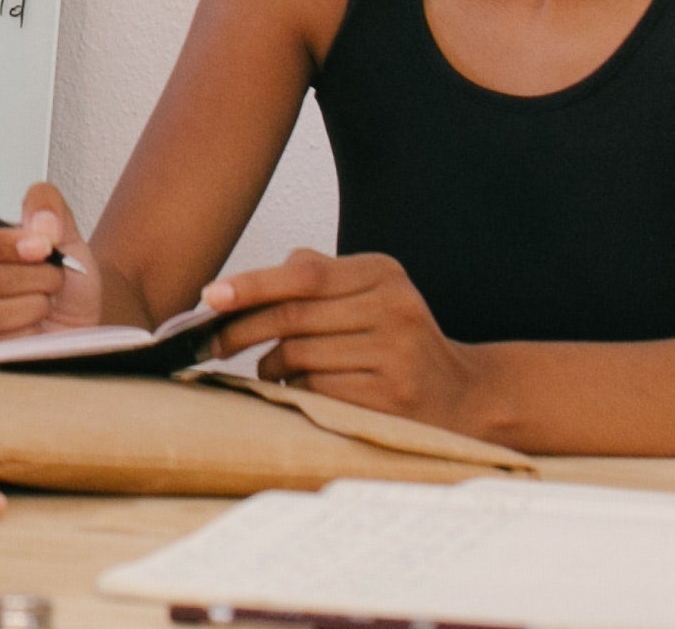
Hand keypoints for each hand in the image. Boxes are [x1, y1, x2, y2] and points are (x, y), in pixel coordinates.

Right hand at [0, 182, 101, 354]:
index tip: (41, 246)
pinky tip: (39, 327)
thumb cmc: (62, 279)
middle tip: (55, 277)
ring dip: (33, 305)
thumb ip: (46, 206)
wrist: (81, 321)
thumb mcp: (61, 232)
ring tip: (47, 301)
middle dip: (33, 277)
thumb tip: (39, 223)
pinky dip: (30, 332)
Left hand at [202, 247, 486, 430]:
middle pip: (294, 317)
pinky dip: (294, 390)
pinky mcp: (388, 400)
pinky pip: (316, 391)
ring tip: (269, 368)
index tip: (210, 296)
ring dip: (270, 366)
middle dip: (241, 330)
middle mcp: (393, 310)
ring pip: (299, 357)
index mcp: (384, 274)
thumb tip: (248, 281)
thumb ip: (318, 276)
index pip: (303, 275)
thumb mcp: (372, 294)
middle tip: (211, 343)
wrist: (464, 398)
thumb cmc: (398, 341)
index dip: (251, 285)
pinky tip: (297, 389)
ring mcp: (393, 357)